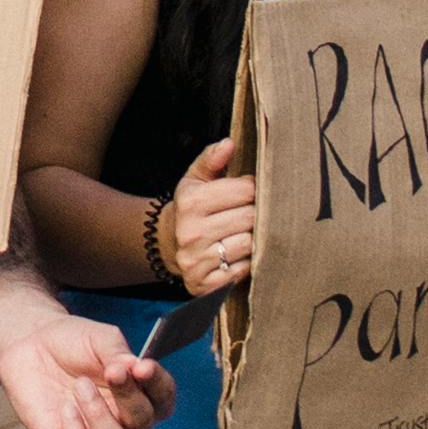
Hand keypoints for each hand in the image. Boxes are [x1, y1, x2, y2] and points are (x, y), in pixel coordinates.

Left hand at [0, 314, 172, 428]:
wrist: (30, 346)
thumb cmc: (71, 343)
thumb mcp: (99, 338)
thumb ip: (118, 352)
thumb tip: (132, 368)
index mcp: (141, 393)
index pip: (164, 399)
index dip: (158, 385)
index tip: (142, 366)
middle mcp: (125, 423)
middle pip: (143, 424)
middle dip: (128, 397)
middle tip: (108, 371)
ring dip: (103, 422)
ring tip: (80, 389)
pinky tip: (66, 409)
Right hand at [156, 151, 258, 297]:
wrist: (169, 243)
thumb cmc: (192, 207)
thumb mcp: (196, 178)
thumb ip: (212, 159)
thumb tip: (230, 143)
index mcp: (190, 202)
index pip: (245, 191)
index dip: (255, 190)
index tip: (251, 192)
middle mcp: (190, 232)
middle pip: (250, 219)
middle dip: (257, 214)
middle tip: (253, 213)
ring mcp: (197, 261)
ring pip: (249, 246)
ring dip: (254, 240)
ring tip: (247, 233)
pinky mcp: (204, 285)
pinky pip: (242, 271)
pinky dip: (246, 263)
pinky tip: (239, 255)